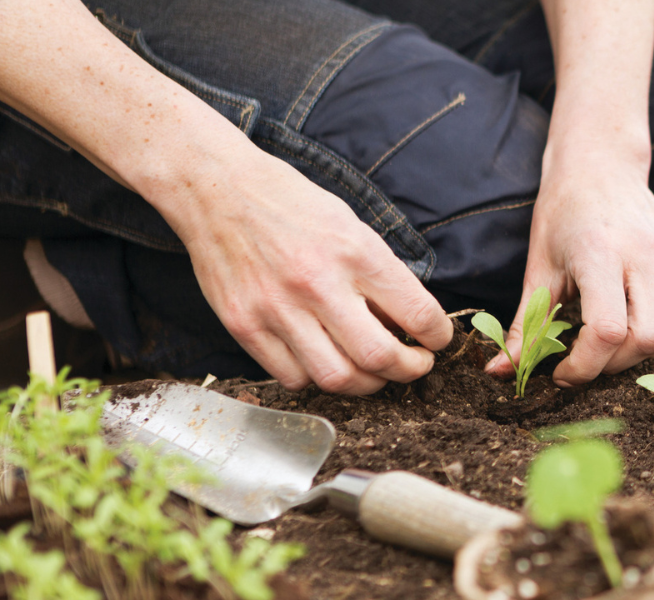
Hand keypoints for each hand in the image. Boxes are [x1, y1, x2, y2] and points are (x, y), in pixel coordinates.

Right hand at [169, 155, 451, 393]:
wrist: (215, 189)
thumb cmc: (290, 203)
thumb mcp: (350, 225)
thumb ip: (379, 273)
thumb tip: (408, 323)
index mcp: (354, 252)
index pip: (417, 313)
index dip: (438, 336)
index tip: (437, 340)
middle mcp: (316, 284)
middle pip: (379, 358)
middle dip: (409, 370)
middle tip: (414, 364)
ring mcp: (276, 309)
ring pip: (337, 378)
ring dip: (367, 383)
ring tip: (374, 370)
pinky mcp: (244, 326)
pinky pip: (293, 378)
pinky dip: (317, 379)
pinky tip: (326, 360)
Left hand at [485, 161, 653, 386]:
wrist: (601, 168)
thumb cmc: (563, 216)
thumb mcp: (538, 267)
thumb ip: (526, 324)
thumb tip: (501, 372)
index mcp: (601, 252)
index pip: (608, 331)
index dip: (584, 367)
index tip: (563, 373)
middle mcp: (649, 252)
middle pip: (646, 340)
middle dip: (613, 365)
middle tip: (589, 357)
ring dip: (650, 356)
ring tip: (621, 346)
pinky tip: (649, 330)